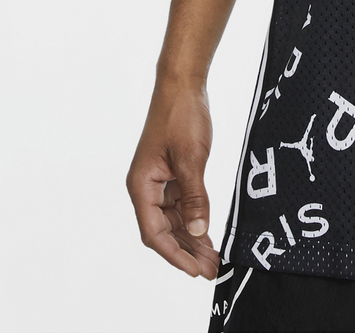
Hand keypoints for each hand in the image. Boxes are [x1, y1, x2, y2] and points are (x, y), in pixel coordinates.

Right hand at [127, 80, 221, 279]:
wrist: (182, 84)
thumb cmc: (181, 115)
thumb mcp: (191, 158)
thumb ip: (195, 196)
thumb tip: (199, 231)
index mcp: (141, 185)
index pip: (154, 232)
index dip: (175, 254)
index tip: (195, 270)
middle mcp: (146, 187)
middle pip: (164, 231)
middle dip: (187, 251)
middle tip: (211, 269)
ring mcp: (158, 181)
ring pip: (173, 220)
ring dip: (192, 238)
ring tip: (213, 257)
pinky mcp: (171, 174)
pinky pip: (181, 205)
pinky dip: (194, 219)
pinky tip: (208, 234)